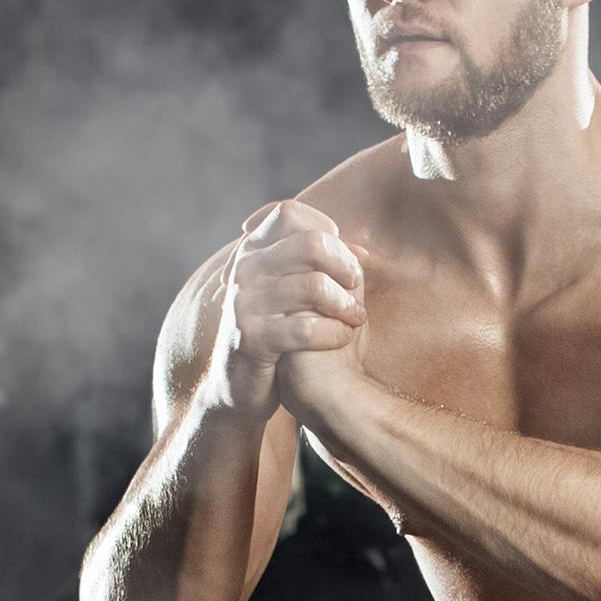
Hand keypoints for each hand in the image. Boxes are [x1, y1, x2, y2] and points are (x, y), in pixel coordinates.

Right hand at [205, 200, 365, 423]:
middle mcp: (244, 270)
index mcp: (252, 251)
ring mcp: (245, 303)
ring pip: (315, 286)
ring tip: (357, 318)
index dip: (325, 229)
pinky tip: (344, 339)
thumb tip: (362, 250)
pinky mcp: (252, 339)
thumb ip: (320, 268)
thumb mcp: (292, 295)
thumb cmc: (276, 335)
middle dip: (344, 265)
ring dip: (346, 304)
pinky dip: (335, 332)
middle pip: (310, 243)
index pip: (290, 213)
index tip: (342, 257)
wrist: (238, 387)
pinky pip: (307, 328)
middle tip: (357, 287)